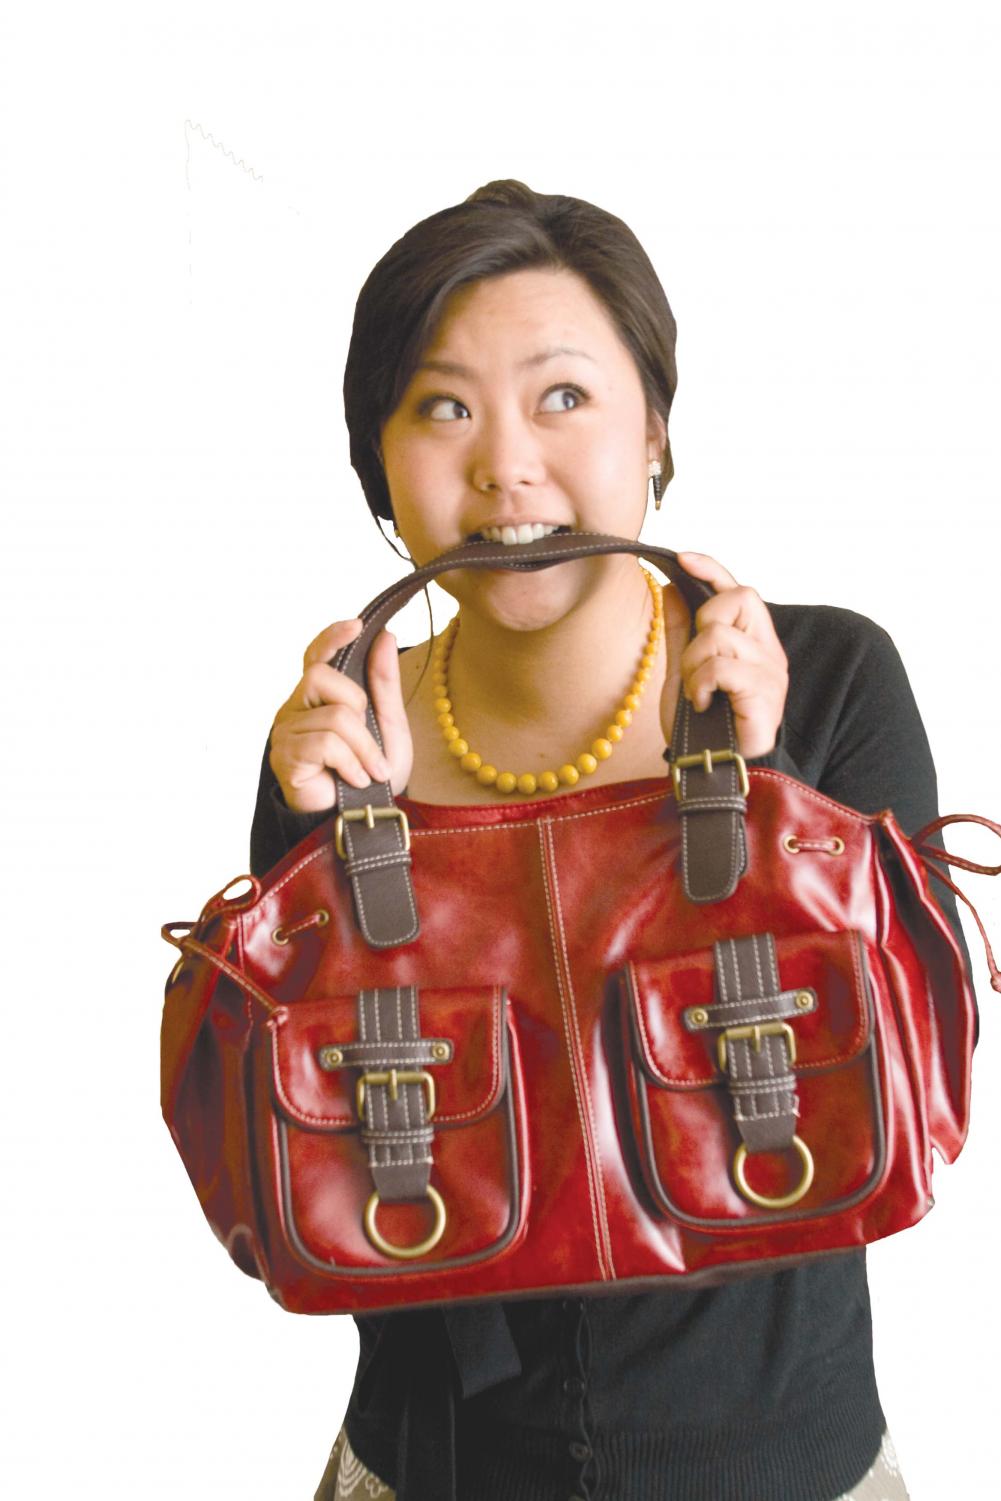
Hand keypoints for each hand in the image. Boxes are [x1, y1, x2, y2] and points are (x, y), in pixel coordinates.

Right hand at [269, 619, 413, 812]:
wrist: (361, 819)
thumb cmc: (369, 774)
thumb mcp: (388, 724)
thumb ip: (383, 682)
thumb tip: (384, 636)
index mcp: (319, 697)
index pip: (317, 656)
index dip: (331, 638)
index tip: (357, 624)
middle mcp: (296, 708)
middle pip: (322, 677)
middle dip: (358, 707)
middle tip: (368, 743)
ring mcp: (286, 731)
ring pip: (334, 715)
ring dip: (364, 748)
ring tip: (368, 771)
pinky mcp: (285, 756)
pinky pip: (327, 742)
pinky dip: (352, 763)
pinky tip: (355, 779)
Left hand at [669, 552, 788, 759]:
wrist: (710, 769)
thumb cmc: (702, 727)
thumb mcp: (684, 670)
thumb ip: (681, 631)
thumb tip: (671, 588)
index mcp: (751, 641)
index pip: (738, 590)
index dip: (712, 569)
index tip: (682, 558)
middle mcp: (767, 650)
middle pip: (739, 598)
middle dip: (704, 622)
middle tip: (694, 662)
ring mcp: (770, 671)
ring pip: (721, 634)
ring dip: (695, 663)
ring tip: (697, 692)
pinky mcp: (765, 693)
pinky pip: (723, 665)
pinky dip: (701, 682)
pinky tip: (702, 703)